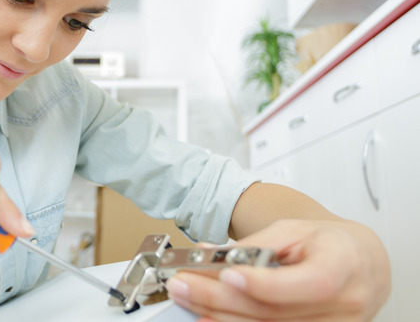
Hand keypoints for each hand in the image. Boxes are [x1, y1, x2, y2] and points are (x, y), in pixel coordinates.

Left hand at [165, 219, 390, 320]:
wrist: (359, 263)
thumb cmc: (327, 244)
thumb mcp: (293, 230)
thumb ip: (255, 245)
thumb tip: (209, 255)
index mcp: (344, 267)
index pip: (311, 283)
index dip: (266, 283)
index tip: (227, 273)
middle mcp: (345, 307)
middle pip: (275, 312)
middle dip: (220, 298)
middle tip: (183, 284)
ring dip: (219, 316)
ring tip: (187, 298)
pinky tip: (209, 318)